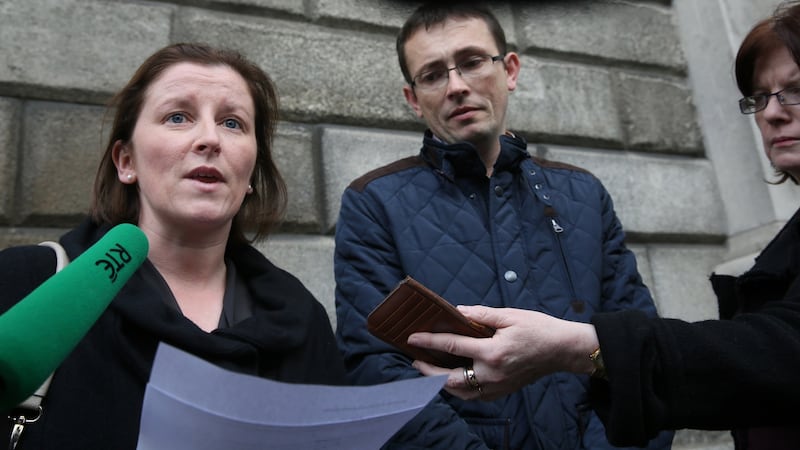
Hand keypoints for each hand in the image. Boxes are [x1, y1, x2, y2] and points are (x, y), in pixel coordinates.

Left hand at [407, 306, 597, 400]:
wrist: (563, 350)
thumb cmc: (539, 329)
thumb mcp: (509, 315)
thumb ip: (481, 314)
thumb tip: (458, 311)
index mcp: (492, 352)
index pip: (452, 347)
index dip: (429, 342)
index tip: (412, 338)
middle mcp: (492, 373)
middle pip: (450, 379)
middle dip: (428, 372)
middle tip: (415, 361)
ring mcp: (498, 386)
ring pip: (461, 393)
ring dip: (442, 383)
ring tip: (429, 371)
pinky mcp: (503, 391)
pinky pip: (475, 396)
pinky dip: (460, 389)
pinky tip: (453, 378)